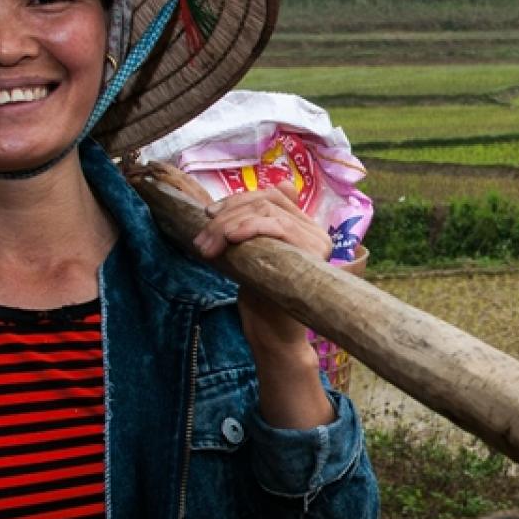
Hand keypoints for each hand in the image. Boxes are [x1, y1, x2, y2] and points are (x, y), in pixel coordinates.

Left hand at [188, 188, 333, 428]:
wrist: (273, 334)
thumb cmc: (261, 296)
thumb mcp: (253, 253)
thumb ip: (258, 224)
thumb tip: (277, 184)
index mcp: (305, 228)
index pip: (273, 196)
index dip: (239, 199)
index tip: (210, 214)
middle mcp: (317, 232)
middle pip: (266, 202)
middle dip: (226, 216)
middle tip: (201, 239)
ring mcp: (316, 241)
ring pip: (266, 212)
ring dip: (228, 225)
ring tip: (207, 246)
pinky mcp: (312, 252)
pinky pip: (277, 226)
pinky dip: (249, 227)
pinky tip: (230, 238)